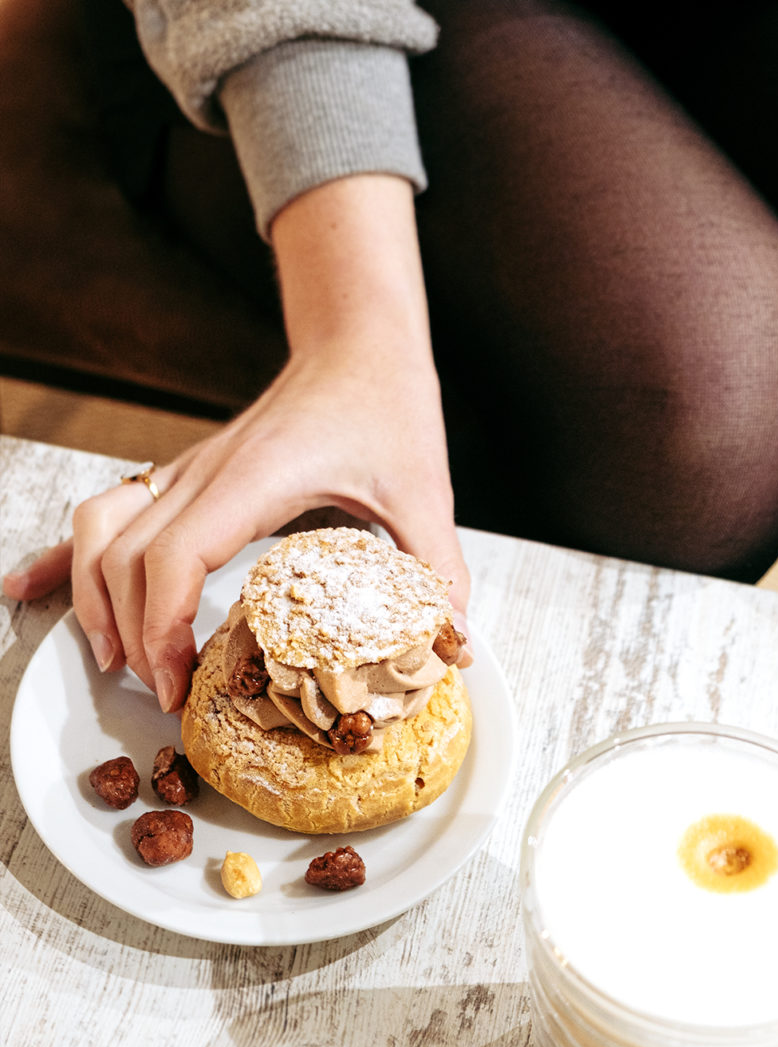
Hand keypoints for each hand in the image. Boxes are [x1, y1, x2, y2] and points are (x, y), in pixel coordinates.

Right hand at [3, 176, 470, 708]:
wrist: (357, 341)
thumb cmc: (386, 402)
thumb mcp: (425, 488)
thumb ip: (437, 566)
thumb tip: (453, 643)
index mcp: (255, 477)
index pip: (175, 555)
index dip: (162, 626)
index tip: (177, 682)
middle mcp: (206, 471)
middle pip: (125, 557)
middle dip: (131, 635)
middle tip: (164, 694)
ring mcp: (186, 469)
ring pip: (99, 531)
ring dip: (91, 596)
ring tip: (113, 660)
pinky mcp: (184, 472)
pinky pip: (105, 509)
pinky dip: (65, 554)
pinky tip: (32, 587)